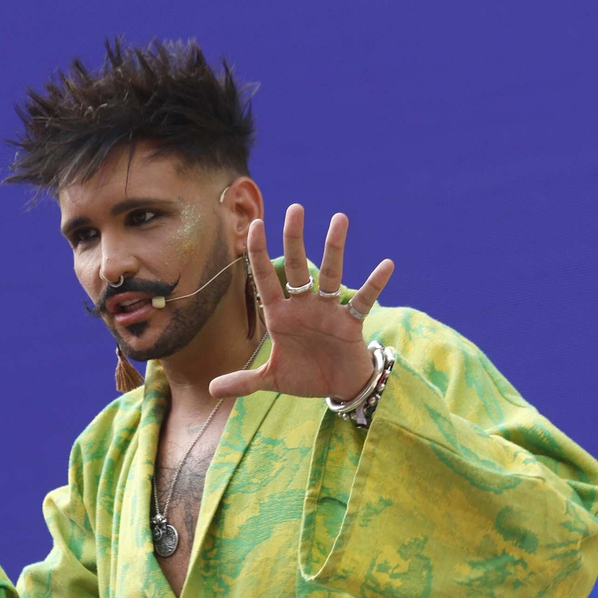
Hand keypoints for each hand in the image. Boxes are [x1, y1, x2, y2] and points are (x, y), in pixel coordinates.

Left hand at [210, 205, 394, 400]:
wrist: (338, 387)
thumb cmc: (305, 376)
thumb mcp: (271, 379)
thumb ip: (243, 381)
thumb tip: (211, 389)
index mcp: (280, 315)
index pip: (265, 279)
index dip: (258, 253)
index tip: (255, 224)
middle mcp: (303, 306)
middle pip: (296, 267)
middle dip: (294, 239)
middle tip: (294, 209)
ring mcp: (327, 311)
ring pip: (329, 274)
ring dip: (334, 248)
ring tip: (339, 219)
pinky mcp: (350, 322)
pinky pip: (363, 299)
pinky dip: (374, 284)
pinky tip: (386, 265)